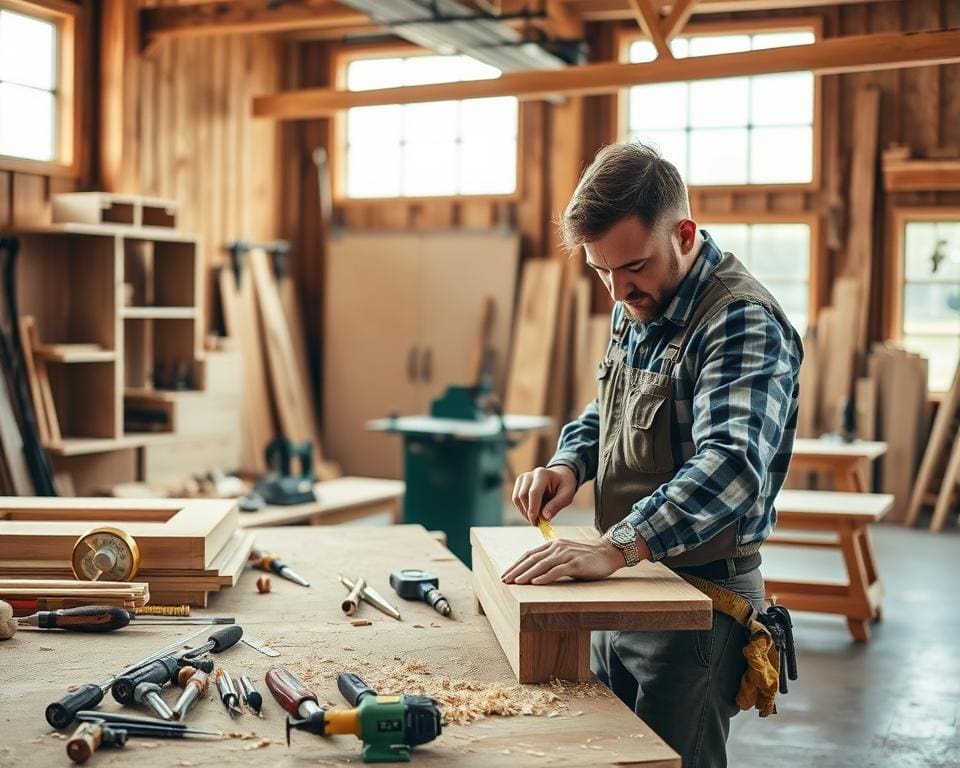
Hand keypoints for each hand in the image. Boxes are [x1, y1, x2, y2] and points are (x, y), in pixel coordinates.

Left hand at [501, 538, 624, 584]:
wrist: (608, 552)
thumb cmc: (586, 557)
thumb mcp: (565, 556)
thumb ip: (551, 561)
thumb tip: (534, 573)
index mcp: (552, 545)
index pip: (529, 555)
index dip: (516, 565)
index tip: (505, 574)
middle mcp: (557, 548)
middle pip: (532, 559)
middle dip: (517, 570)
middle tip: (505, 580)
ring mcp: (566, 554)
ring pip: (542, 564)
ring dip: (527, 574)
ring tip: (516, 582)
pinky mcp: (576, 563)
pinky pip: (558, 570)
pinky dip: (546, 576)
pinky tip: (536, 582)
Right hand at [512, 465, 576, 525]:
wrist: (559, 476)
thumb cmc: (564, 485)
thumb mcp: (567, 495)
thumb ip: (556, 505)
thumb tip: (545, 517)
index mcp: (543, 474)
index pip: (534, 492)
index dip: (533, 508)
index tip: (535, 521)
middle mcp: (530, 475)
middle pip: (523, 496)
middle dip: (528, 512)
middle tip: (538, 524)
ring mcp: (522, 479)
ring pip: (516, 499)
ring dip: (524, 512)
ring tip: (536, 519)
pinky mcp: (518, 484)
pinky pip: (515, 499)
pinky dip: (522, 509)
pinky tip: (533, 512)